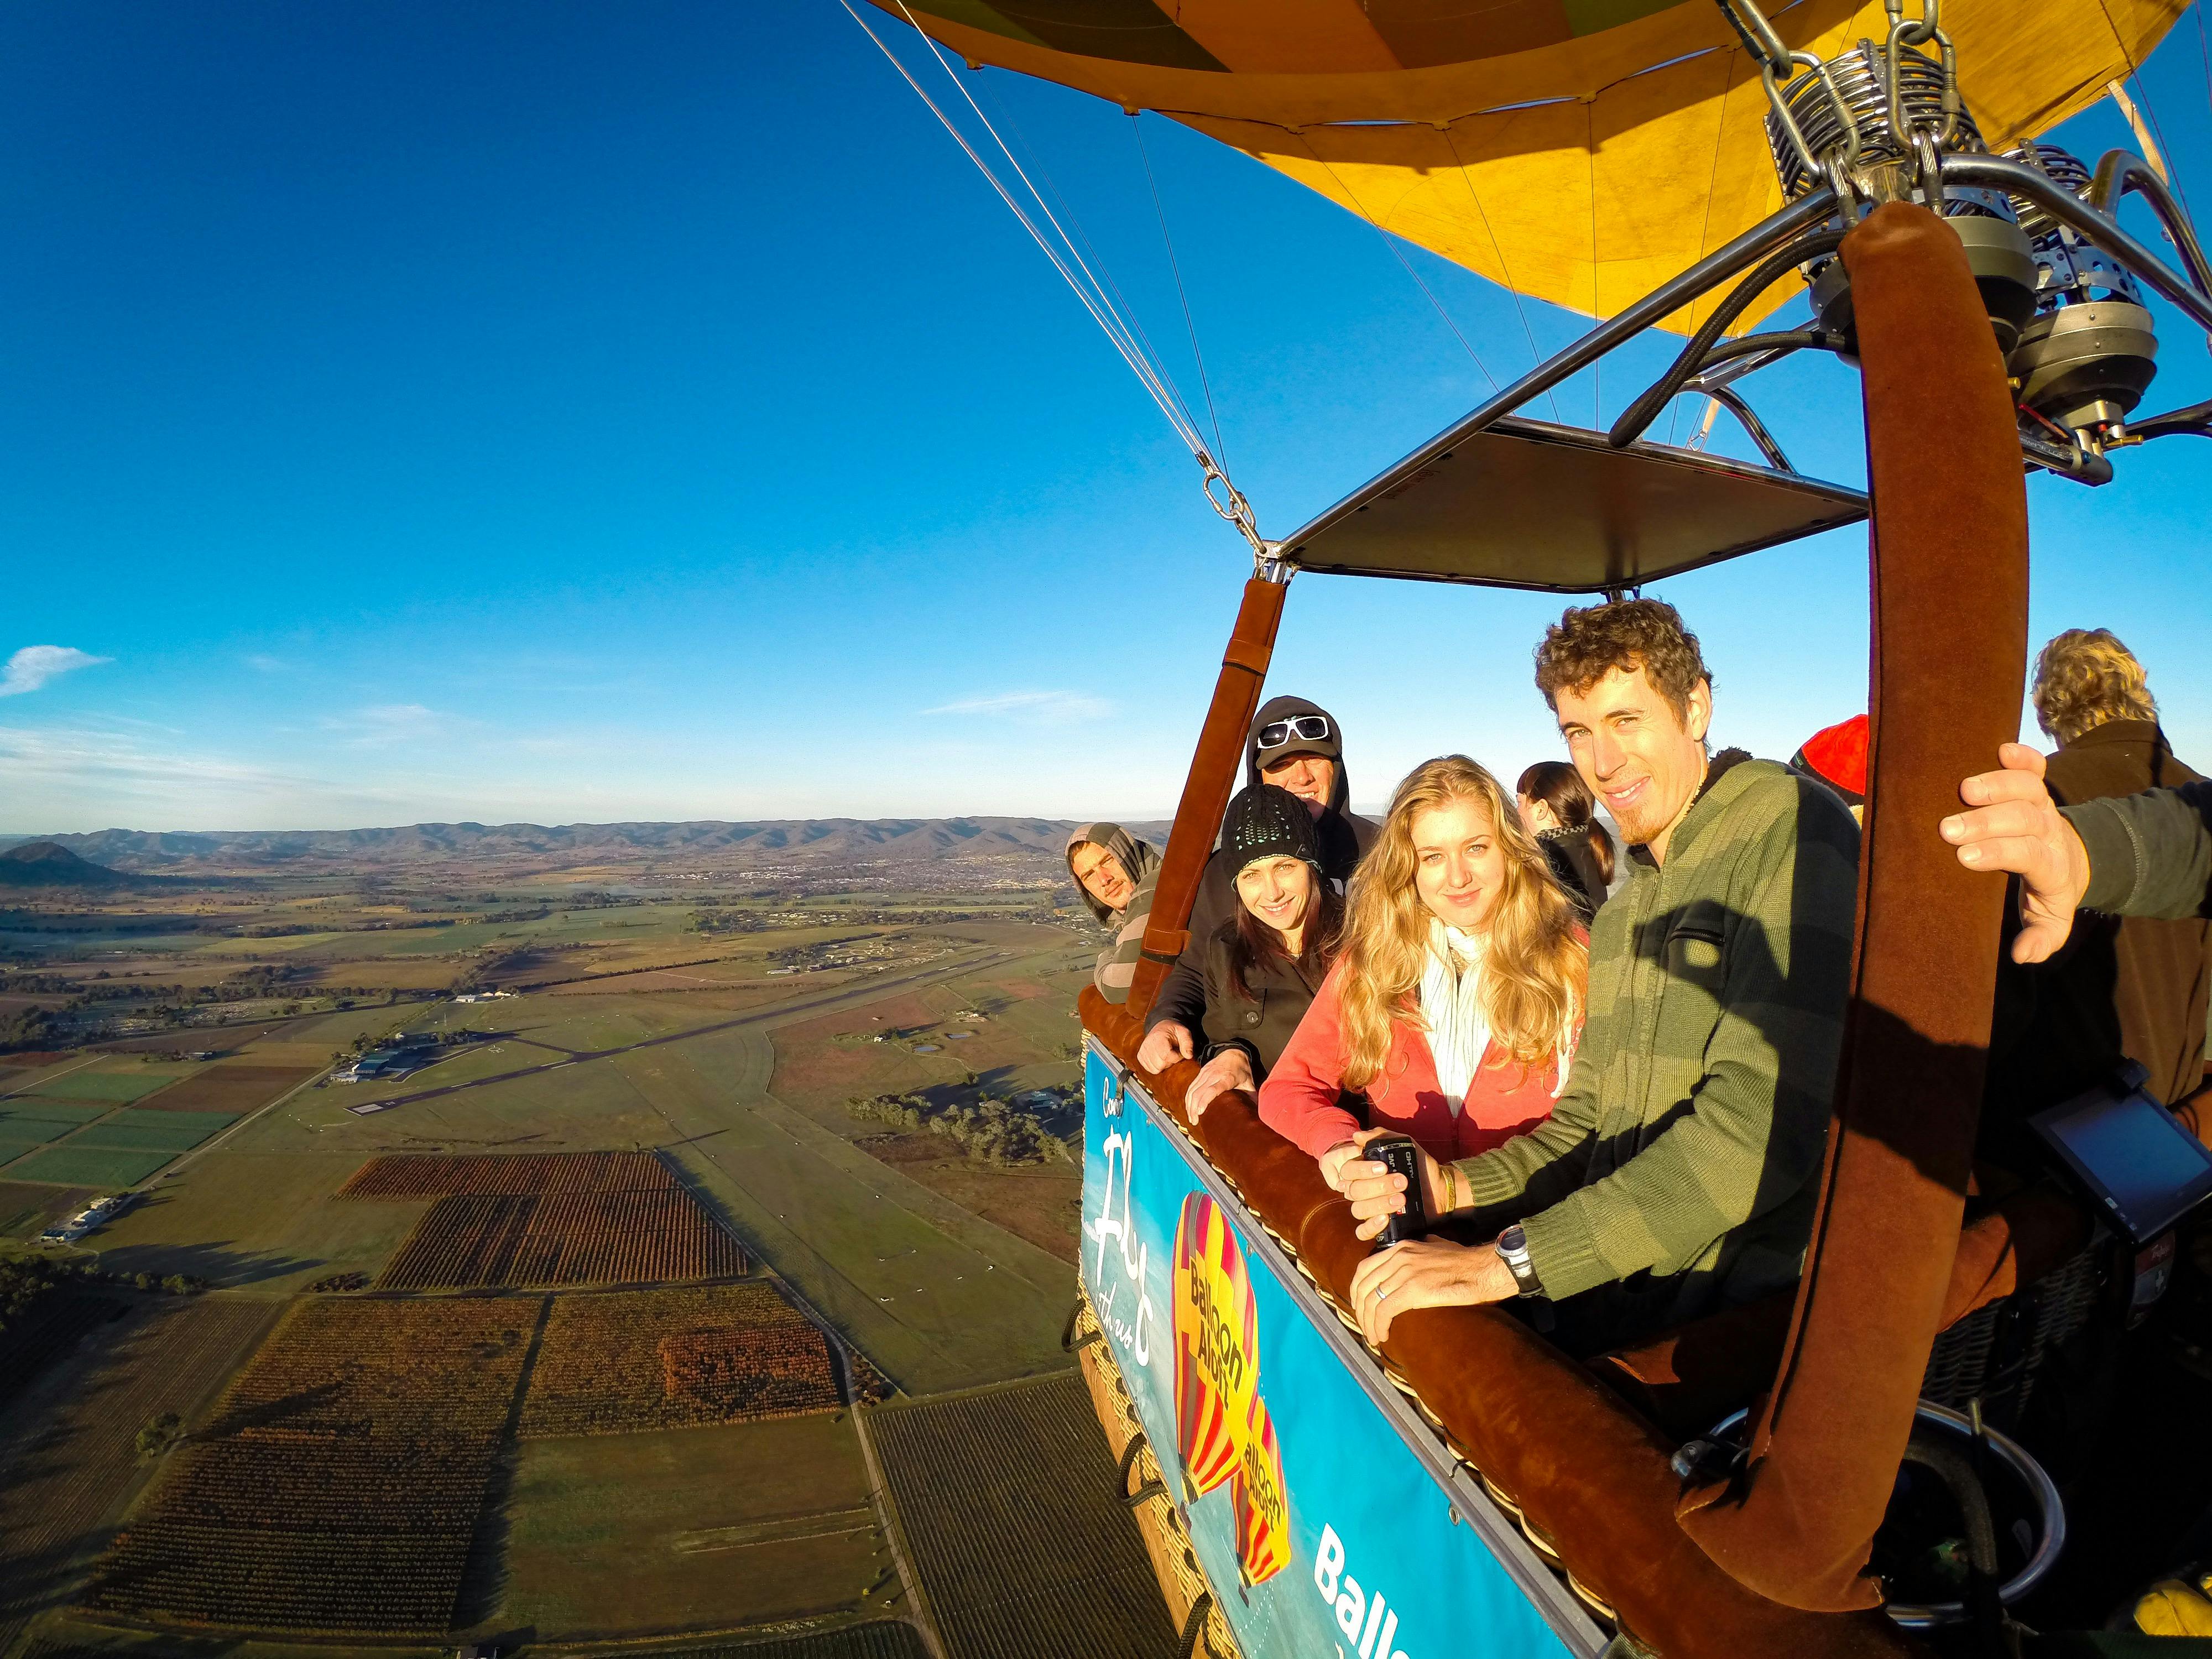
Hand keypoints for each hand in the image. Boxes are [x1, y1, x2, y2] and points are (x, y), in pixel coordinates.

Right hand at [1137, 1021, 1194, 1073]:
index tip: (1179, 1051)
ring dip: (1163, 1065)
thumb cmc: (1173, 1031)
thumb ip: (1188, 1043)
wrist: (1161, 1027)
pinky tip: (1160, 1058)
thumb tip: (1189, 1056)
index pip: (1166, 1056)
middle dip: (1169, 1061)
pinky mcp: (1140, 1057)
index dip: (1176, 1057)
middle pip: (1160, 1064)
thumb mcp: (1184, 1033)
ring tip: (1166, 1055)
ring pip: (1155, 1069)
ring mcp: (1142, 1051)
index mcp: (1158, 1038)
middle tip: (1172, 1053)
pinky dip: (1157, 1066)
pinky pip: (1150, 1069)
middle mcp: (1147, 1045)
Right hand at [1182, 1049, 1253, 1122]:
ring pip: (1192, 1090)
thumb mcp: (1249, 1083)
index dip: (1204, 1101)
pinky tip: (1189, 1108)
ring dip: (1189, 1105)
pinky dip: (1188, 1099)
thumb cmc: (1242, 1071)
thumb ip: (1251, 1098)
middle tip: (1194, 1122)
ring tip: (1191, 1119)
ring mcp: (1205, 1073)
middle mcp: (1214, 1075)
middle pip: (1199, 1092)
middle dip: (1194, 1108)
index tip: (1199, 1112)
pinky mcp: (1200, 1073)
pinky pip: (1191, 1087)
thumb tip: (1259, 1114)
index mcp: (1227, 1078)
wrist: (1234, 1053)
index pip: (1213, 1089)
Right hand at [1337, 1128, 1445, 1240]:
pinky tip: (1384, 1219)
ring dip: (1378, 1204)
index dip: (1362, 1169)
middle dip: (1378, 1186)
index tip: (1384, 1167)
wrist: (1439, 1188)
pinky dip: (1370, 1226)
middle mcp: (1362, 1191)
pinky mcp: (1379, 1226)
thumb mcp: (1405, 1145)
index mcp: (1363, 1172)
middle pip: (1354, 1191)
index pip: (1348, 1170)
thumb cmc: (1420, 1166)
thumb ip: (1382, 1137)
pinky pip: (1362, 1232)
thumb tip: (1357, 1136)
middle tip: (1402, 1182)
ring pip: (1358, 1209)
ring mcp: (1369, 1209)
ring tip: (1401, 1199)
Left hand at [1347, 1237, 1515, 1343]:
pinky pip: (1384, 1310)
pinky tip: (1383, 1336)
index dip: (1357, 1290)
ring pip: (1371, 1300)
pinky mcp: (1413, 1290)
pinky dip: (1378, 1326)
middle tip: (1365, 1326)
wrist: (1482, 1269)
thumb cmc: (1466, 1261)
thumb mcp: (1438, 1245)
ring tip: (1373, 1337)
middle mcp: (1398, 1257)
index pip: (1364, 1268)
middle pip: (1363, 1285)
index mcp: (1400, 1247)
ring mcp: (1404, 1272)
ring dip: (1368, 1323)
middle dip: (1359, 1310)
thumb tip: (1425, 1245)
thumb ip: (1425, 1245)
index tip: (1360, 1306)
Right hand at [1941, 742, 2091, 962]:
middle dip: (1988, 822)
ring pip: (2029, 788)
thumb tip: (2022, 955)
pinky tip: (2001, 749)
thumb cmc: (2047, 891)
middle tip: (1948, 828)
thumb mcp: (2050, 921)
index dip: (2000, 852)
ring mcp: (2045, 805)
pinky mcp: (2037, 786)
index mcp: (2052, 866)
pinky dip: (2023, 756)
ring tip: (1965, 788)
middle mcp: (2050, 830)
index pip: (2029, 854)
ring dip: (1999, 784)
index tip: (1964, 857)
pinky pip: (2036, 767)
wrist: (2072, 858)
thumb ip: (2041, 938)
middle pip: (2025, 819)